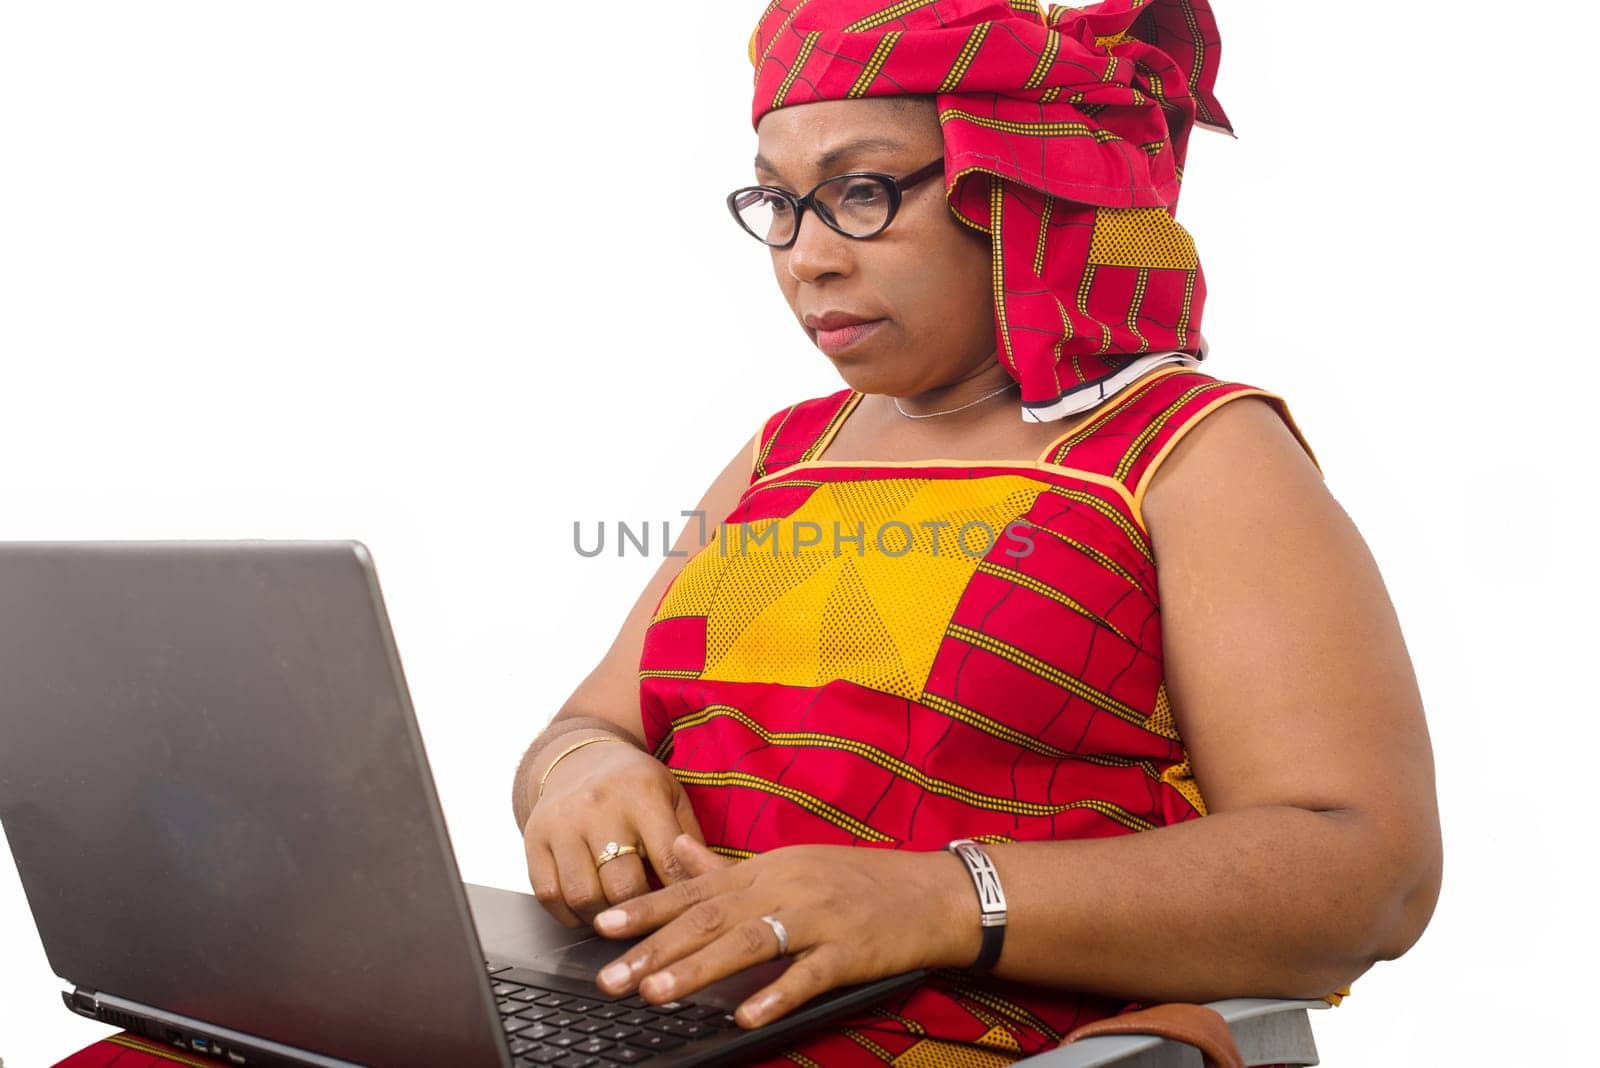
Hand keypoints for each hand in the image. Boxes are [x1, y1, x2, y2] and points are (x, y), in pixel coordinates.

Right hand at [521, 738, 706, 926]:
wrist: (578, 759)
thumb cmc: (636, 786)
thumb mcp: (672, 796)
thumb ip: (692, 839)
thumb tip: (709, 887)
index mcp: (642, 793)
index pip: (668, 860)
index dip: (680, 895)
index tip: (685, 912)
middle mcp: (599, 806)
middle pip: (623, 885)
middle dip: (640, 911)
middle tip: (649, 918)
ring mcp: (562, 823)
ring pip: (584, 896)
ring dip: (604, 917)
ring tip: (619, 916)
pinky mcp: (533, 839)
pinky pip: (548, 895)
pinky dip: (570, 914)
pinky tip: (587, 909)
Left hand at [588, 835, 976, 1028]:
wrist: (932, 893)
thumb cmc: (857, 881)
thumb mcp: (790, 863)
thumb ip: (728, 866)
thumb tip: (677, 851)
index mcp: (766, 869)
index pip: (694, 890)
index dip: (647, 909)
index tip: (602, 926)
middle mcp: (784, 887)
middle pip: (709, 918)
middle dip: (655, 948)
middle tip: (610, 977)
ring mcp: (817, 918)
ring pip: (748, 943)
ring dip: (698, 969)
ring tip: (656, 993)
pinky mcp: (849, 950)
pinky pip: (806, 974)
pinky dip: (774, 994)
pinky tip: (744, 1016)